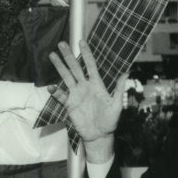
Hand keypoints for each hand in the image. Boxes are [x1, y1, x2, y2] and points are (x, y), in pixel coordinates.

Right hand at [48, 40, 126, 157]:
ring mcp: (76, 94)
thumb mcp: (117, 105)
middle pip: (75, 68)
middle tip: (61, 43)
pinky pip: (61, 95)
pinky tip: (50, 86)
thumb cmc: (110, 120)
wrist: (100, 135)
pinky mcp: (70, 104)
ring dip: (60, 67)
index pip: (90, 65)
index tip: (81, 42)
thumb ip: (120, 89)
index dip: (86, 54)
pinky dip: (55, 91)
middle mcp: (85, 86)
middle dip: (68, 56)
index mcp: (97, 84)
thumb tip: (126, 73)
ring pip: (66, 77)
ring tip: (52, 55)